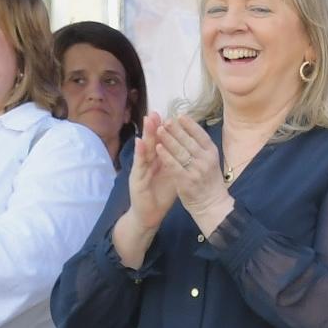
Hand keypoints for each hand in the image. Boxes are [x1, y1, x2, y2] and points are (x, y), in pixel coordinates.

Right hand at [127, 111, 180, 226]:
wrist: (149, 215)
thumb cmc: (162, 195)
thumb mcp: (173, 175)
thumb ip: (178, 162)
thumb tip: (191, 149)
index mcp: (158, 161)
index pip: (161, 141)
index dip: (165, 129)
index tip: (170, 115)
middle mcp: (148, 163)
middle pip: (152, 141)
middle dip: (154, 126)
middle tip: (155, 112)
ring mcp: (140, 170)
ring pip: (144, 149)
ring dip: (145, 134)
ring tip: (147, 120)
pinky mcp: (136, 179)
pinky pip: (139, 164)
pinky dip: (139, 152)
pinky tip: (140, 142)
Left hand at [154, 112, 230, 225]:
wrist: (212, 205)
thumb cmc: (209, 182)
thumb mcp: (211, 162)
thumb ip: (201, 148)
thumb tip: (190, 130)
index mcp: (212, 152)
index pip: (200, 134)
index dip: (189, 124)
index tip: (179, 115)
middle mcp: (206, 159)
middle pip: (188, 140)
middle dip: (176, 129)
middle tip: (165, 120)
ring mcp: (196, 170)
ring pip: (180, 151)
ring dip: (168, 139)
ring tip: (158, 129)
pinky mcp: (186, 180)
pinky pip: (174, 165)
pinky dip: (165, 156)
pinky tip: (158, 147)